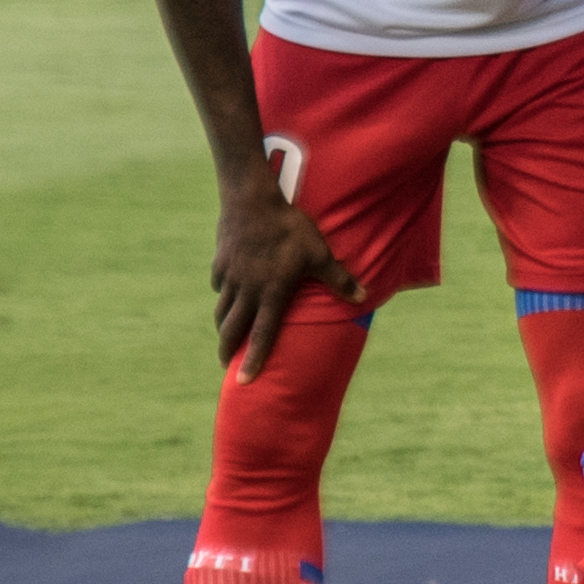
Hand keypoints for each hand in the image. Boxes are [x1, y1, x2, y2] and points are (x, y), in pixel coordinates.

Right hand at [213, 168, 359, 377]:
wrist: (252, 201)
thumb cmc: (291, 229)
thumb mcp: (320, 254)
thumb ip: (339, 278)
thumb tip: (364, 296)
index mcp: (271, 293)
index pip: (262, 335)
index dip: (254, 360)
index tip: (244, 381)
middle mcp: (246, 290)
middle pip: (232, 328)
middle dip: (228, 350)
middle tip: (226, 365)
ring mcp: (230, 277)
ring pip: (222, 309)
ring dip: (223, 325)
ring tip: (226, 336)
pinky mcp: (220, 262)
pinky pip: (219, 285)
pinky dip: (223, 293)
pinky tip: (227, 293)